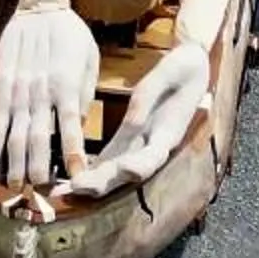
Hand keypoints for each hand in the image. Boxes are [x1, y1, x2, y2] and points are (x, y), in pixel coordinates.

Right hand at [0, 2, 98, 190]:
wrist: (39, 6)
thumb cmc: (71, 34)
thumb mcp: (89, 59)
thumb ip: (84, 93)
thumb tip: (78, 125)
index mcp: (67, 85)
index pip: (72, 129)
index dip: (73, 156)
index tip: (77, 180)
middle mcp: (41, 92)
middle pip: (38, 140)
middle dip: (39, 172)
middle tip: (40, 198)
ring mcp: (19, 91)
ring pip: (13, 136)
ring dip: (13, 166)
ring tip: (15, 192)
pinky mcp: (2, 86)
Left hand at [58, 41, 209, 199]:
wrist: (191, 67)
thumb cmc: (183, 67)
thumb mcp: (170, 73)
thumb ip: (148, 99)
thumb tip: (131, 125)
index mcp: (170, 133)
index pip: (153, 157)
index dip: (138, 166)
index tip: (123, 170)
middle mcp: (155, 146)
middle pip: (128, 172)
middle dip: (103, 182)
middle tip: (77, 188)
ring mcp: (142, 145)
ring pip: (116, 169)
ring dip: (92, 181)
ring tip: (67, 190)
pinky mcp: (130, 138)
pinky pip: (110, 157)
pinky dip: (93, 168)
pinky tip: (74, 176)